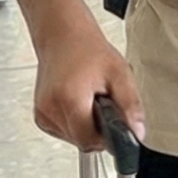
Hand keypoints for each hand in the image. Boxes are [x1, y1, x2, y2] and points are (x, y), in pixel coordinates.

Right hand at [33, 21, 146, 151]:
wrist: (64, 35)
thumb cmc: (88, 50)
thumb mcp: (119, 74)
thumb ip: (130, 106)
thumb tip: (137, 133)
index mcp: (69, 99)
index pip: (90, 141)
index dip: (107, 136)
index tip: (115, 124)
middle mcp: (50, 109)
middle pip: (82, 142)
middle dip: (98, 130)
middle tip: (103, 104)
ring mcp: (42, 113)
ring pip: (73, 138)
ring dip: (86, 127)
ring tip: (90, 100)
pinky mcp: (40, 115)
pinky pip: (64, 131)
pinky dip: (75, 123)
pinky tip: (79, 103)